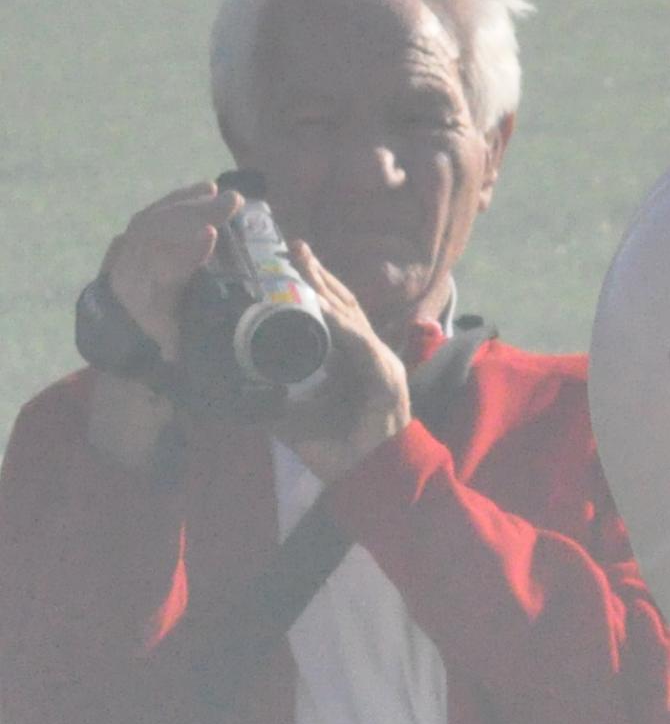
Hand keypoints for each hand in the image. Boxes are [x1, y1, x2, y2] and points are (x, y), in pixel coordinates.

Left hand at [100, 182, 238, 360]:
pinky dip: (180, 199)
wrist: (115, 326)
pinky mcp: (133, 236)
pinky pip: (156, 212)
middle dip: (197, 213)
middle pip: (162, 233)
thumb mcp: (174, 348)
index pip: (165, 270)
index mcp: (146, 299)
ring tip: (223, 194)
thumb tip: (229, 365)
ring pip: (159, 218)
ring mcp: (130, 249)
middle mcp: (133, 268)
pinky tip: (204, 189)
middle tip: (232, 202)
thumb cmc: (156, 338)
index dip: (187, 251)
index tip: (210, 234)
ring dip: (192, 202)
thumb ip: (190, 348)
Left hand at [271, 242, 408, 479]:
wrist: (368, 480)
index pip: (332, 313)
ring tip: (303, 262)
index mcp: (349, 360)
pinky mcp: (387, 380)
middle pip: (344, 304)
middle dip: (318, 273)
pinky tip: (319, 305)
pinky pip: (361, 345)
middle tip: (292, 244)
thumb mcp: (290, 416)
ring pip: (352, 317)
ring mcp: (381, 365)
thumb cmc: (337, 450)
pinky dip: (340, 324)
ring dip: (327, 288)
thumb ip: (267, 397)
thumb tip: (227, 385)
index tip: (285, 258)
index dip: (311, 284)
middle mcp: (368, 355)